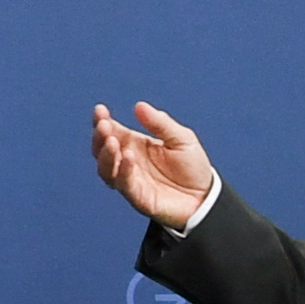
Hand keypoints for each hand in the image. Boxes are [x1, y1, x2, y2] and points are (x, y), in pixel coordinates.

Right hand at [90, 101, 216, 227]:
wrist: (204, 197)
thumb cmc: (192, 168)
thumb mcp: (181, 138)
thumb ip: (160, 123)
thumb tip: (139, 106)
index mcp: (135, 144)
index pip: (112, 131)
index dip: (103, 121)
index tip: (100, 110)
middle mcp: (128, 162)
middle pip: (103, 150)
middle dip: (100, 137)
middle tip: (104, 126)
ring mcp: (131, 180)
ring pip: (107, 169)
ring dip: (106, 155)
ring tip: (112, 141)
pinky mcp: (138, 197)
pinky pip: (125, 185)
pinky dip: (123, 171)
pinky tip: (128, 157)